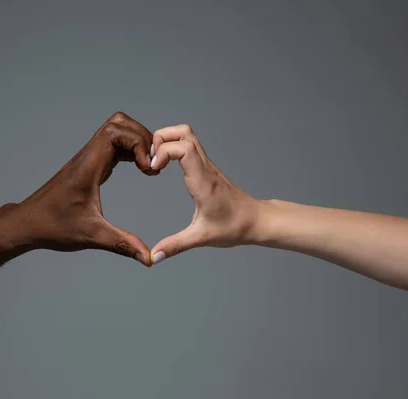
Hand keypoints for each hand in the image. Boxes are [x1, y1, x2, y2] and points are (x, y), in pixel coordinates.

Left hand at [17, 112, 156, 265]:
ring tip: (148, 166)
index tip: (148, 167)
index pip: (115, 132)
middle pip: (118, 123)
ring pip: (116, 130)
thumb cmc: (53, 226)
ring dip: (136, 141)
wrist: (27, 223)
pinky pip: (113, 145)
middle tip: (152, 163)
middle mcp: (88, 157)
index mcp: (88, 166)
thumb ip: (123, 244)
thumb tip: (149, 259)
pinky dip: (130, 150)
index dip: (138, 142)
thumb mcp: (92, 236)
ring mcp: (88, 159)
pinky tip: (139, 168)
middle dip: (142, 137)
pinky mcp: (90, 166)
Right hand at [149, 124, 260, 263]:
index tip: (153, 169)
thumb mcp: (201, 238)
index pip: (183, 148)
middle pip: (183, 132)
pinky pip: (189, 146)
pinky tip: (166, 166)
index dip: (163, 152)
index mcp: (203, 181)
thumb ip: (175, 245)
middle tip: (151, 160)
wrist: (255, 220)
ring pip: (187, 135)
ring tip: (156, 161)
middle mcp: (205, 167)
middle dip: (161, 139)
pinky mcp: (207, 167)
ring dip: (167, 140)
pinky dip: (173, 147)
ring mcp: (207, 165)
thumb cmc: (233, 227)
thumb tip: (153, 256)